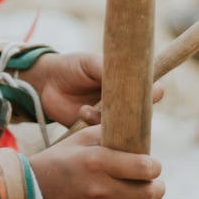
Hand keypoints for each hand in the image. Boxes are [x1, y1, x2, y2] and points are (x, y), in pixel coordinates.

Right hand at [29, 124, 163, 198]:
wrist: (29, 195)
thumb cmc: (58, 162)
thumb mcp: (79, 140)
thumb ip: (108, 134)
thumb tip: (135, 135)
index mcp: (97, 162)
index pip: (144, 167)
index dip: (155, 166)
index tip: (154, 165)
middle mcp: (100, 189)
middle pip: (148, 194)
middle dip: (159, 187)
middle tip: (157, 183)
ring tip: (154, 198)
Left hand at [35, 51, 163, 127]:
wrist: (45, 82)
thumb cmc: (72, 67)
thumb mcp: (91, 63)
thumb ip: (111, 70)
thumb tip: (135, 76)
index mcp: (125, 85)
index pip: (148, 93)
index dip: (153, 95)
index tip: (154, 93)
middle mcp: (120, 105)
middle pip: (138, 116)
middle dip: (134, 116)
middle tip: (124, 110)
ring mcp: (107, 119)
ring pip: (121, 128)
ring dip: (109, 119)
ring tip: (90, 108)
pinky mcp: (92, 131)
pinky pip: (102, 135)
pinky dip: (94, 123)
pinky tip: (82, 111)